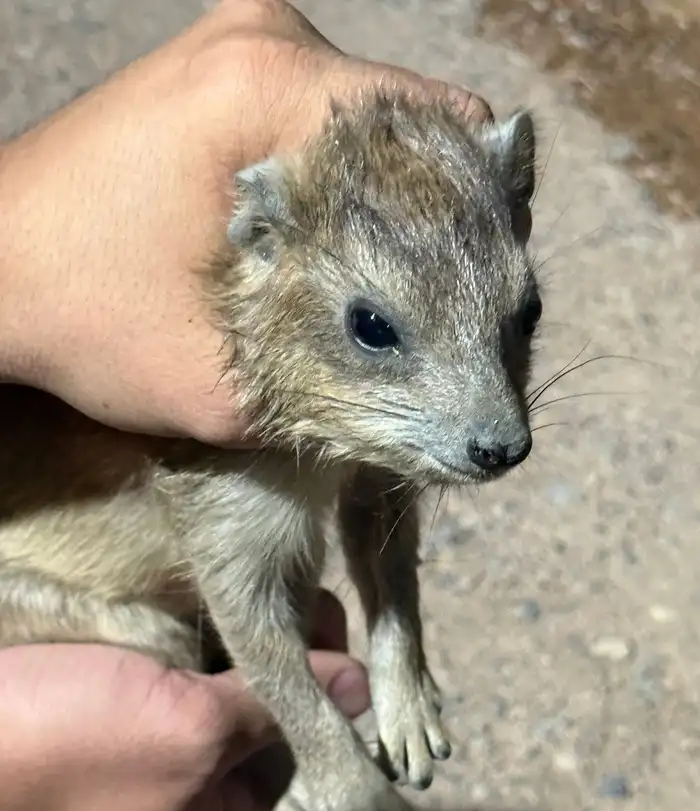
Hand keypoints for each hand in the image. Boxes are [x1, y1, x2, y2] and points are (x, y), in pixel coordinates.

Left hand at [0, 0, 491, 445]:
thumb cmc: (80, 325)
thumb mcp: (224, 387)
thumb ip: (340, 396)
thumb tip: (442, 412)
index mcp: (269, 92)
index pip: (443, 144)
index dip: (477, 237)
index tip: (480, 312)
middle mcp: (271, 42)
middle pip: (423, 129)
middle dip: (450, 227)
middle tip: (457, 314)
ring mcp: (248, 47)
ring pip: (385, 129)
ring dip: (407, 211)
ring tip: (411, 294)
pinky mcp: (231, 75)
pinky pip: (336, 127)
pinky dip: (360, 192)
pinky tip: (357, 258)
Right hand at [0, 590, 368, 810]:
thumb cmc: (84, 745)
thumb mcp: (193, 732)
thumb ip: (276, 709)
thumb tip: (361, 688)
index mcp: (221, 807)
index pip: (304, 745)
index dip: (328, 685)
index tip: (330, 621)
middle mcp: (196, 771)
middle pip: (266, 707)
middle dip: (287, 649)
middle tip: (300, 584)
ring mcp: (156, 729)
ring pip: (225, 676)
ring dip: (247, 629)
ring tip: (270, 574)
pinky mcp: (123, 689)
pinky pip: (182, 657)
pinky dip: (205, 623)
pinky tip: (221, 585)